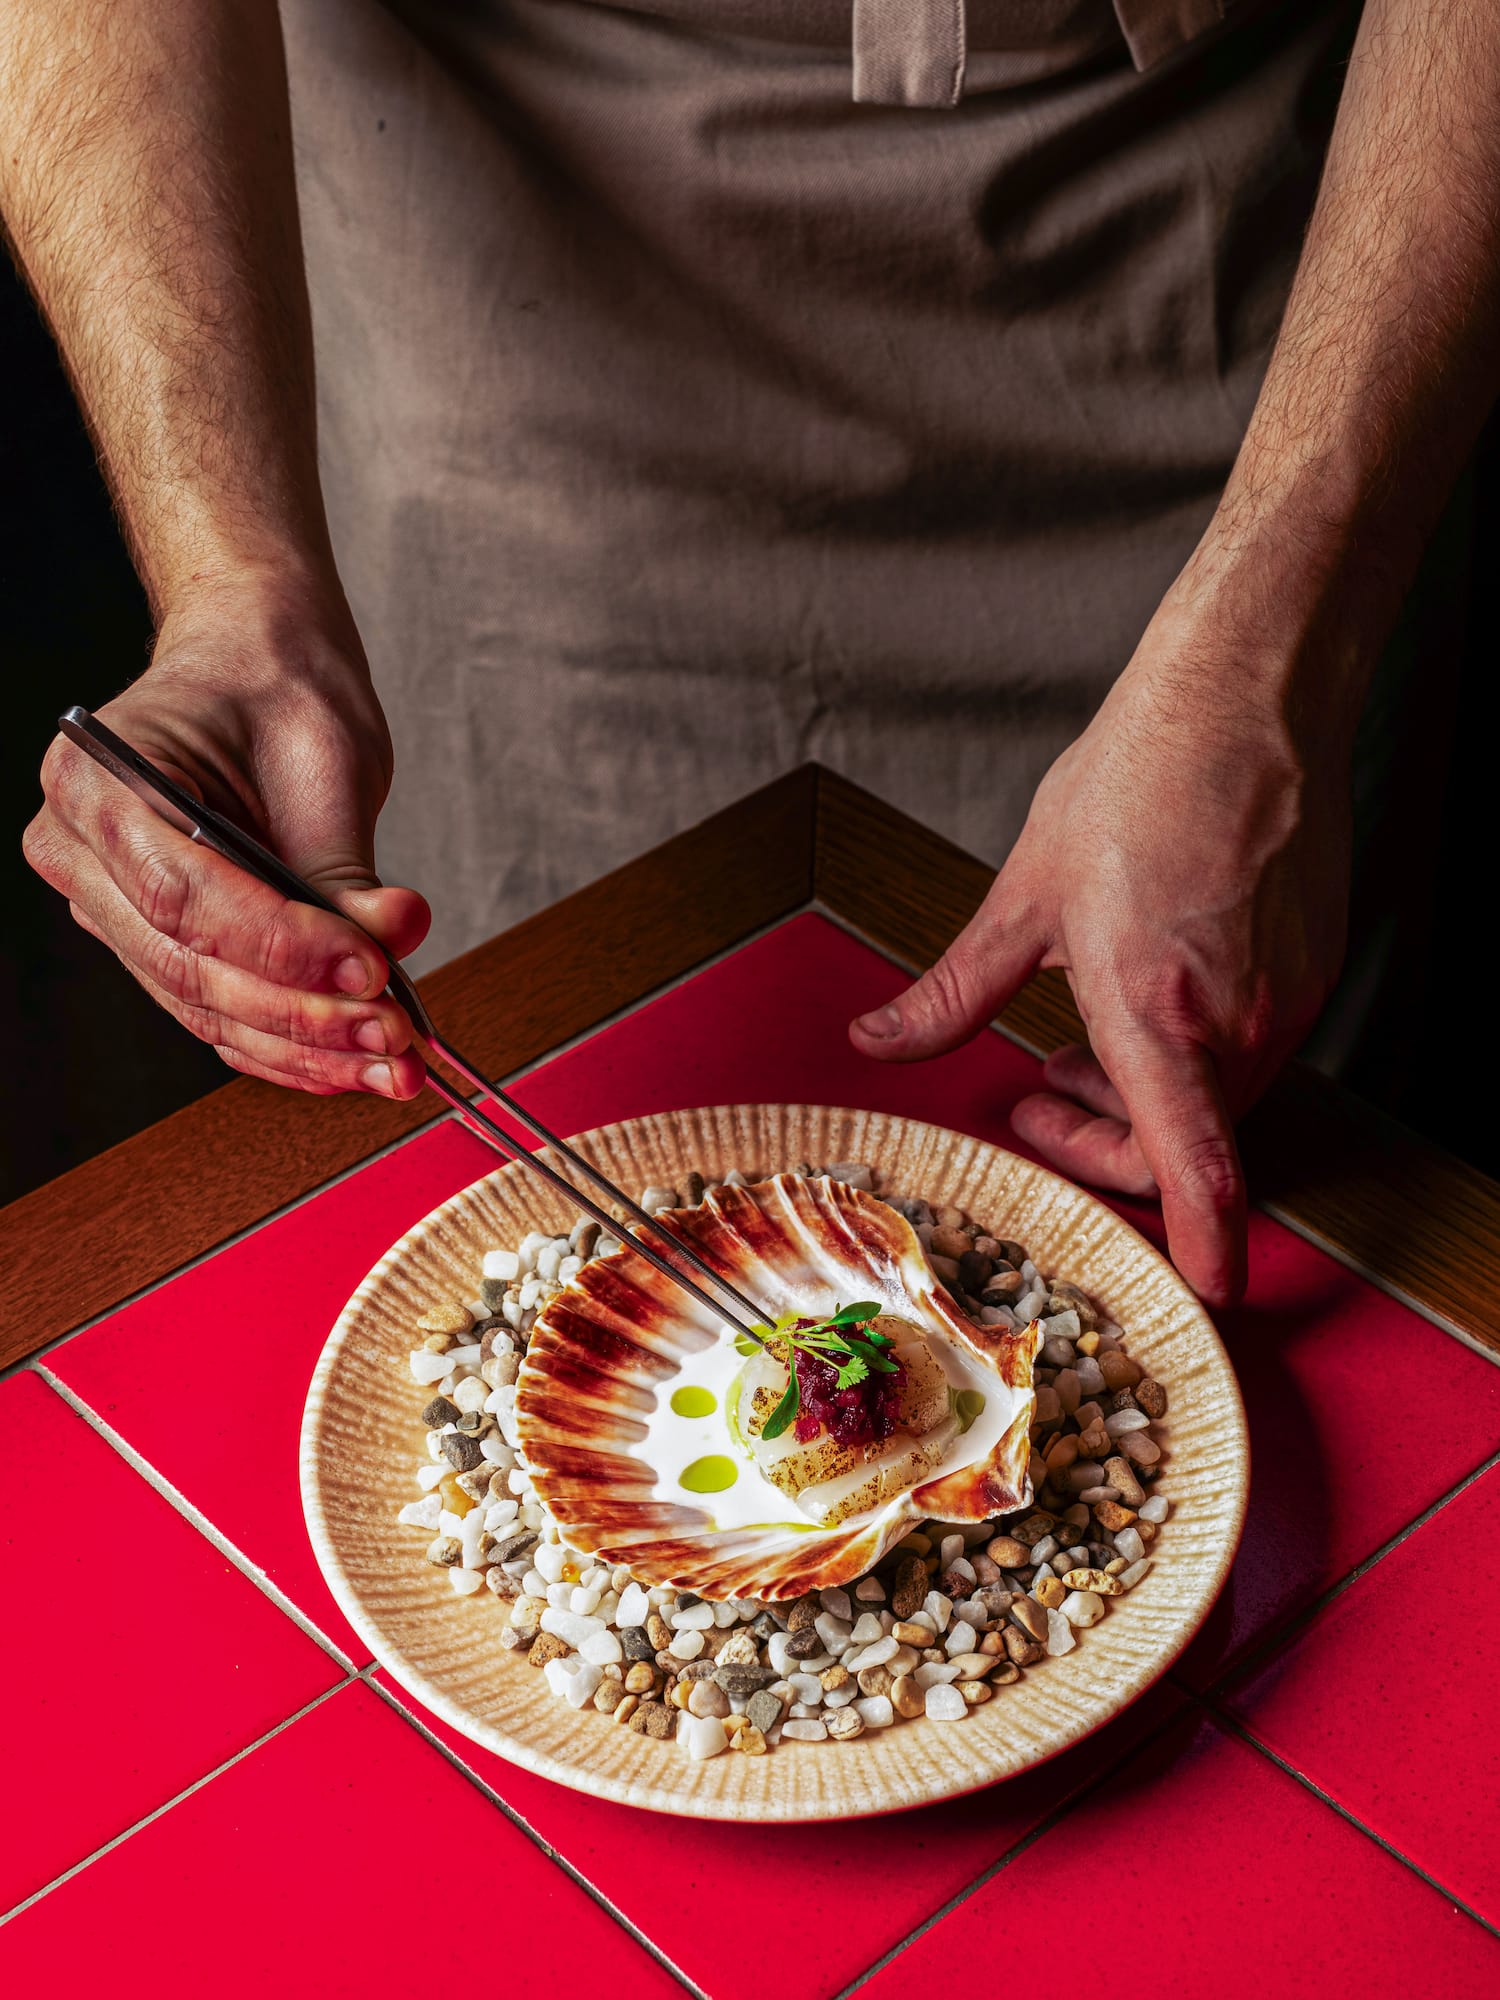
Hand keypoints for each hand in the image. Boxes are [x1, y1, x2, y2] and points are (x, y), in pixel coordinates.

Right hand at [24, 571, 430, 1097]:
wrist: (256, 670)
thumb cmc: (274, 689)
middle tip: (394, 1031)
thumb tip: (388, 945)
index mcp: (98, 779)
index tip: (368, 966)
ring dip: (306, 1047)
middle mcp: (83, 853)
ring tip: (395, 1063)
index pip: (181, 893)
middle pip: (188, 965)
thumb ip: (343, 867)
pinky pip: (218, 1019)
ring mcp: (111, 910)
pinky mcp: (157, 951)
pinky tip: (357, 1065)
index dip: (279, 946)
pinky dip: (292, 1049)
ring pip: (204, 1008)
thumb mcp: (323, 755)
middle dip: (302, 1011)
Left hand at [848, 597, 1353, 1305]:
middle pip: (1184, 1143)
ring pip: (1217, 1097)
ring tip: (1079, 1041)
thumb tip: (878, 1041)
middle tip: (1035, 1095)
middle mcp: (1237, 1018)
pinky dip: (1192, 1051)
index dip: (1203, 1239)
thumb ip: (950, 992)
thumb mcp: (1022, 899)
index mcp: (1159, 1013)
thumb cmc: (1134, 786)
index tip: (1209, 1291)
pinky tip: (1144, 992)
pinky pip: (1250, 1045)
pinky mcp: (1313, 969)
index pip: (1197, 1165)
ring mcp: (1287, 996)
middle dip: (1102, 1141)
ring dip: (1145, 1095)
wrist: (1240, 701)